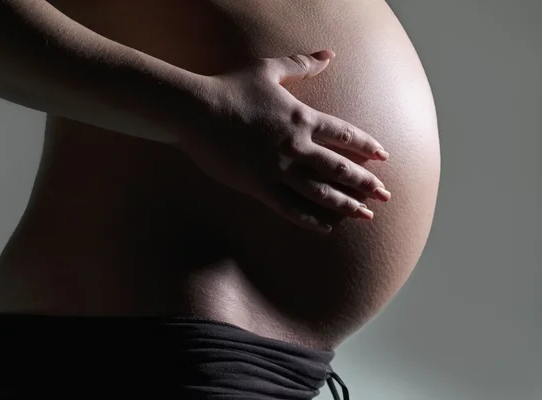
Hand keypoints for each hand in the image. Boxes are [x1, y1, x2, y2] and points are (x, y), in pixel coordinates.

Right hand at [178, 50, 390, 232]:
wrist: (196, 111)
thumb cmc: (231, 88)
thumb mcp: (268, 70)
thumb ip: (301, 64)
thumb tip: (328, 55)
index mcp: (302, 118)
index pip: (344, 135)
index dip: (367, 146)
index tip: (383, 158)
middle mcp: (296, 146)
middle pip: (340, 168)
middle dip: (366, 183)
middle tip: (386, 195)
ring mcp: (278, 169)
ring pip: (320, 193)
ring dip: (346, 205)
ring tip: (366, 216)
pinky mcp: (258, 186)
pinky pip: (290, 208)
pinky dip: (310, 219)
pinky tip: (326, 227)